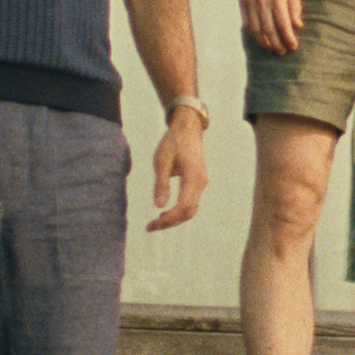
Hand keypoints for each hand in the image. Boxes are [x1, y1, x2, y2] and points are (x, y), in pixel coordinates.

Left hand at [147, 108, 207, 230]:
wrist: (188, 128)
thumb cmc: (173, 142)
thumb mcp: (162, 161)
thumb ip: (161, 184)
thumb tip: (159, 206)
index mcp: (192, 177)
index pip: (183, 207)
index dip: (169, 219)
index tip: (153, 224)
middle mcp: (201, 182)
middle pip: (189, 212)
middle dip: (171, 222)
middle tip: (152, 227)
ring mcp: (202, 182)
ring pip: (192, 208)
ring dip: (175, 218)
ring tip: (157, 222)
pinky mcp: (199, 181)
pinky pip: (192, 201)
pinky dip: (180, 210)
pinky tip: (166, 212)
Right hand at [239, 0, 303, 53]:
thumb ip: (295, 7)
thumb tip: (298, 26)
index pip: (283, 25)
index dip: (288, 38)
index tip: (293, 46)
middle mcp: (262, 1)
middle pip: (269, 30)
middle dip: (277, 44)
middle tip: (283, 51)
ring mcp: (250, 3)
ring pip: (256, 30)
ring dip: (265, 43)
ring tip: (272, 50)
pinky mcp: (242, 4)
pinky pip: (247, 25)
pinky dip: (254, 36)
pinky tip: (261, 41)